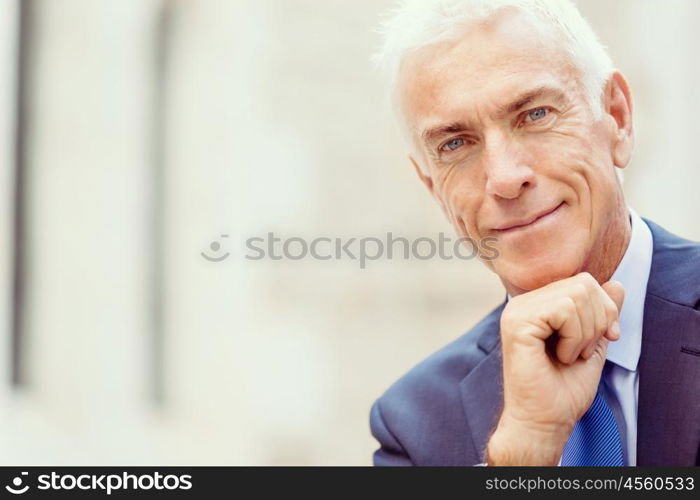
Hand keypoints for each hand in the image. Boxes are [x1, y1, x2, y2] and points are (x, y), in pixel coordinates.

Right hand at [486, 272, 624, 464]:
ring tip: (571, 355)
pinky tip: (561, 356)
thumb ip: (602, 314)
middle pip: (583, 284)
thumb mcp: (593, 344)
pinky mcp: (517, 323)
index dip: (605, 309)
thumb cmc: (563, 391)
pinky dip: (574, 337)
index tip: (606, 338)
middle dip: (598, 321)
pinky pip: (564, 310)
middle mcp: (523, 303)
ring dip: (586, 333)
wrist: (544, 421)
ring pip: (576, 295)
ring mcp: (516, 311)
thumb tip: (617, 283)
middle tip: (583, 351)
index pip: (583, 282)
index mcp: (537, 305)